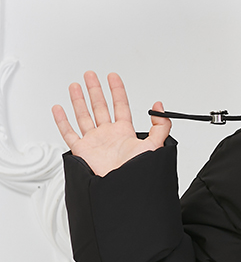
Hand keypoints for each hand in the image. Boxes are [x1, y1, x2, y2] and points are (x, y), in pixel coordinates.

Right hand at [52, 71, 170, 176]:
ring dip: (79, 100)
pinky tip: (59, 109)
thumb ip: (160, 126)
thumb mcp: (155, 145)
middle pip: (100, 107)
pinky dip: (62, 121)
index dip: (117, 90)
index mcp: (124, 133)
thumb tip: (159, 107)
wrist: (123, 186)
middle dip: (95, 90)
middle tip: (90, 75)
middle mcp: (108, 135)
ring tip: (75, 86)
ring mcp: (94, 142)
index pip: (120, 106)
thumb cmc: (138, 171)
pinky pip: (69, 133)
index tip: (113, 76)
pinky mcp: (82, 150)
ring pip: (84, 116)